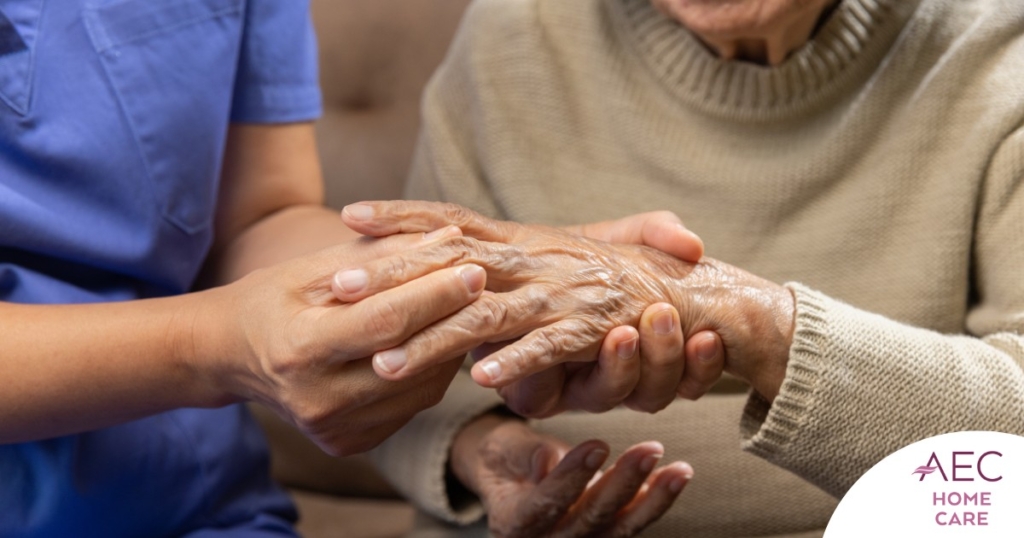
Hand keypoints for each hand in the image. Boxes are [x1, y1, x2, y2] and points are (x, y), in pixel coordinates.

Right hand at [191, 227, 483, 455]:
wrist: (231, 356)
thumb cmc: (273, 299)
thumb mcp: (316, 268)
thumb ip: (383, 256)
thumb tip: (450, 238)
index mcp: (300, 350)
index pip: (385, 322)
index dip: (435, 294)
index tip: (474, 266)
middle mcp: (317, 400)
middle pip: (410, 358)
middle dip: (454, 316)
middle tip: (486, 282)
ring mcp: (335, 429)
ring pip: (421, 388)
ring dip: (450, 345)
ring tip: (464, 308)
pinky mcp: (350, 443)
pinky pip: (412, 406)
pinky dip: (432, 371)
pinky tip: (437, 341)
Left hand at [341, 201, 794, 401]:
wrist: (693, 295)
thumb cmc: (614, 279)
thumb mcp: (553, 259)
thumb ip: (507, 257)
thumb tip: (448, 254)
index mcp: (523, 241)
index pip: (453, 222)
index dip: (403, 217)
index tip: (350, 214)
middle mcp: (537, 260)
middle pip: (453, 264)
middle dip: (395, 274)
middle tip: (339, 285)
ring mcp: (563, 293)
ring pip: (488, 314)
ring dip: (436, 338)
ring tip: (387, 360)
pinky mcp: (594, 329)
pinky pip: (551, 347)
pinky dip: (520, 362)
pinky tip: (483, 379)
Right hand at [450, 414, 692, 537]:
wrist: (511, 479)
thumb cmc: (504, 458)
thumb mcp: (501, 449)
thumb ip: (523, 455)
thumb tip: (548, 459)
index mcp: (513, 523)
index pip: (545, 504)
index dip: (571, 477)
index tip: (598, 444)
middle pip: (589, 519)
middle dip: (623, 484)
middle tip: (651, 449)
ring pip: (618, 528)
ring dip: (653, 499)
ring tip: (679, 470)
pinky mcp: (601, 536)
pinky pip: (630, 524)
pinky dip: (654, 501)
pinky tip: (675, 478)